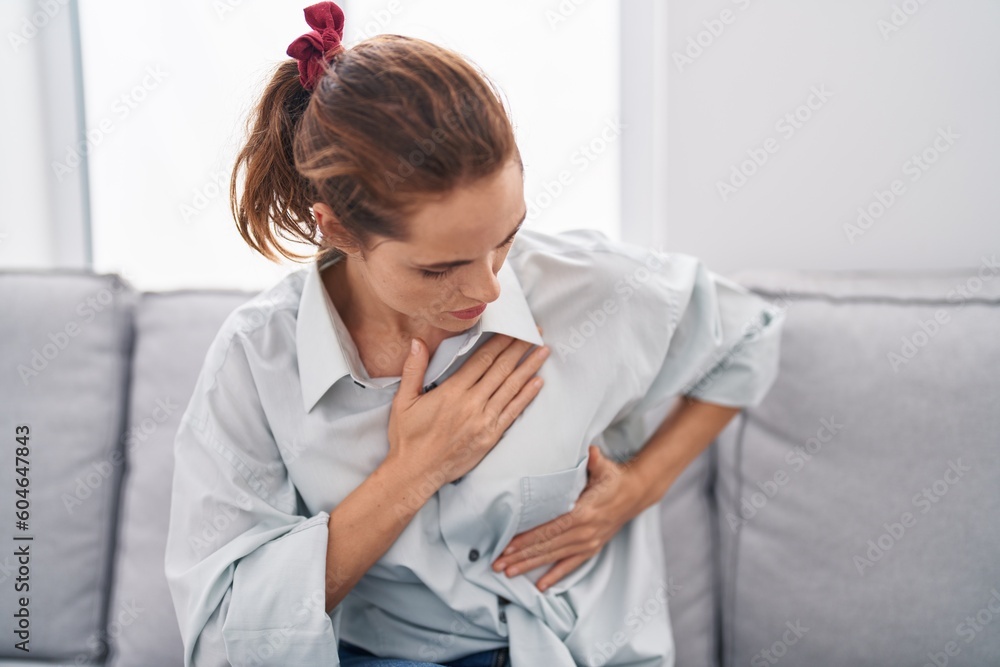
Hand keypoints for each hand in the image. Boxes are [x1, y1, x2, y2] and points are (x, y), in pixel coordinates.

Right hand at [387, 327, 547, 488]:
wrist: (415, 473)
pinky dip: (526, 396)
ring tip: (543, 350)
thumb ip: (413, 369)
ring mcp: (483, 420)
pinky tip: (538, 382)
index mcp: (452, 391)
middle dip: (519, 347)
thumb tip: (417, 341)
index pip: (482, 359)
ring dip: (529, 367)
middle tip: (535, 331)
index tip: (513, 328)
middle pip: (501, 369)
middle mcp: (471, 403)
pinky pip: (513, 412)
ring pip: (511, 387)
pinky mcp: (490, 436)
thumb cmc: (407, 437)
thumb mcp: (403, 400)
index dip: (500, 341)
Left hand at [491, 445, 648, 591]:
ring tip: (508, 572)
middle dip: (521, 556)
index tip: (508, 546)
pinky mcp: (591, 548)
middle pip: (547, 546)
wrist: (635, 493)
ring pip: (554, 558)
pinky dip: (555, 576)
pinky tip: (540, 587)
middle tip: (498, 564)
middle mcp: (585, 532)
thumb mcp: (605, 466)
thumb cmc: (614, 478)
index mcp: (584, 512)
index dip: (528, 539)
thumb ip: (595, 460)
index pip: (550, 529)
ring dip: (530, 566)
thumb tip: (590, 451)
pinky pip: (570, 565)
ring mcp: (588, 542)